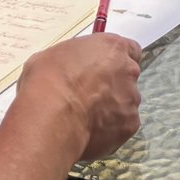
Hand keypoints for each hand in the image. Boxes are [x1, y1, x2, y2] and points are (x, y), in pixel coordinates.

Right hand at [14, 33, 142, 160]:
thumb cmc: (48, 80)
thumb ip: (73, 61)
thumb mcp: (53, 56)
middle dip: (113, 86)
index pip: (130, 50)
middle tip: (89, 97)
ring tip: (84, 118)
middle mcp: (129, 71)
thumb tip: (68, 71)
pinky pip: (121, 127)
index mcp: (113, 48)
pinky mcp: (129, 125)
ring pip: (125, 104)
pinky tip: (88, 132)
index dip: (116, 61)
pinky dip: (109, 130)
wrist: (52, 116)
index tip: (104, 69)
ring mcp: (132, 99)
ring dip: (111, 109)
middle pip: (128, 78)